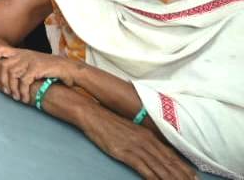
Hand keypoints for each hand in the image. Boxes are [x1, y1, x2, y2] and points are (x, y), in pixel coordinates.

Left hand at [0, 46, 79, 103]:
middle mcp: (25, 55)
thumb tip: (11, 75)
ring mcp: (30, 61)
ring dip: (13, 88)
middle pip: (5, 66)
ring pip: (13, 74)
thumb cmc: (52, 68)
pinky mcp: (37, 68)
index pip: (2, 49)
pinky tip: (24, 98)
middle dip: (3, 80)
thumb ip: (23, 65)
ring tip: (16, 97)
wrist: (69, 69)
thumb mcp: (35, 63)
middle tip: (6, 91)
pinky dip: (22, 91)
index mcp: (23, 52)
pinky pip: (24, 81)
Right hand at [81, 111, 196, 179]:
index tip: (194, 177)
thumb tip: (155, 151)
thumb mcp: (132, 131)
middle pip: (169, 163)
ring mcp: (137, 148)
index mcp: (149, 136)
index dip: (184, 168)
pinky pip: (144, 169)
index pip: (171, 155)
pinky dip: (154, 178)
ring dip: (172, 179)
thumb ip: (145, 141)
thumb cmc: (110, 124)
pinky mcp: (126, 154)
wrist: (94, 115)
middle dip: (182, 176)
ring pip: (160, 168)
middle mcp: (147, 142)